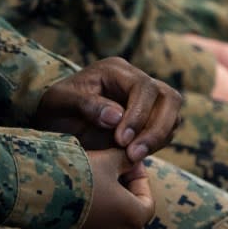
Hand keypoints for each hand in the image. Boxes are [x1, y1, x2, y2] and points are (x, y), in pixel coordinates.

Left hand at [33, 57, 182, 162]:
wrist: (54, 122)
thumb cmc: (54, 108)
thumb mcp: (60, 102)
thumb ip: (86, 105)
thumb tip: (116, 116)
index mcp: (115, 70)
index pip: (143, 87)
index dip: (138, 114)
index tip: (121, 140)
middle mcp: (135, 80)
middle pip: (168, 97)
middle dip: (156, 128)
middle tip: (134, 154)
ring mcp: (146, 100)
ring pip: (173, 114)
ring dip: (159, 138)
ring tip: (133, 158)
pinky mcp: (149, 119)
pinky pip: (167, 130)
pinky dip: (157, 144)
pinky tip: (134, 157)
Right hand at [71, 148, 154, 228]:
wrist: (39, 197)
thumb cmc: (78, 178)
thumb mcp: (106, 161)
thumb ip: (125, 159)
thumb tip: (132, 157)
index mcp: (134, 217)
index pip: (147, 198)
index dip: (139, 178)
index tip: (127, 163)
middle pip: (133, 217)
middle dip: (128, 196)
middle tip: (115, 175)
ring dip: (113, 211)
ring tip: (99, 189)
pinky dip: (98, 223)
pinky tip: (84, 204)